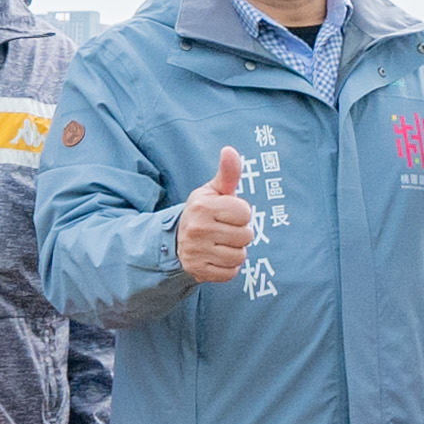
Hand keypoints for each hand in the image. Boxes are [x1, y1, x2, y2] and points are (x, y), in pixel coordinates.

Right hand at [177, 147, 256, 285]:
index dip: (241, 213)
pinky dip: (227, 267)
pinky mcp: (197, 270)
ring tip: (221, 243)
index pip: (245, 213)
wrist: (177, 239)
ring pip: (240, 256)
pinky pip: (230, 273)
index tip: (228, 213)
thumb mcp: (214, 191)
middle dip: (240, 233)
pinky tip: (216, 257)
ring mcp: (196, 251)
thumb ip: (227, 173)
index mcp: (203, 205)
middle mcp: (197, 228)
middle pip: (246, 236)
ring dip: (235, 251)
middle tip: (224, 230)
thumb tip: (230, 150)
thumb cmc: (204, 211)